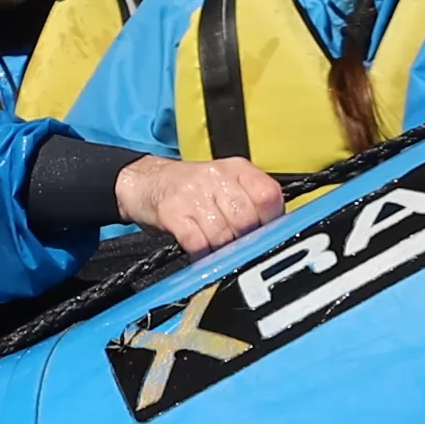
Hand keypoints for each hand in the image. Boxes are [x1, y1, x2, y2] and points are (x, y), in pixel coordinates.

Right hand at [114, 153, 293, 257]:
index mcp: (237, 169)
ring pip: (223, 235)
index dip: (271, 221)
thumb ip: (252, 201)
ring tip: (218, 249)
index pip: (269, 195)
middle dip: (245, 240)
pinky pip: (197, 242)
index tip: (265, 232)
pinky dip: (202, 254)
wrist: (145, 181)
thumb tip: (278, 232)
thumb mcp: (226, 183)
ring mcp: (193, 194)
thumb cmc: (192, 189)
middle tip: (238, 245)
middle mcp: (217, 176)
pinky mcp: (172, 212)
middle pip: (247, 220)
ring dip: (222, 250)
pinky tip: (201, 254)